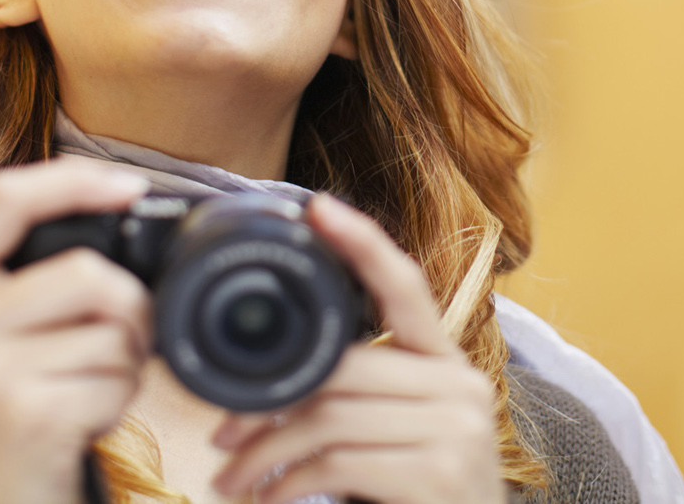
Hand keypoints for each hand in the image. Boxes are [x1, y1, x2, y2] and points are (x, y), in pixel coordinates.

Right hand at [0, 160, 153, 503]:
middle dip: (131, 307)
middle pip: (88, 271)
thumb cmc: (11, 403)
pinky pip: (116, 382)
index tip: (129, 186)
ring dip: (127, 363)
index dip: (72, 180)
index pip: (4, 198)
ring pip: (113, 330)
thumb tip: (119, 204)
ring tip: (91, 386)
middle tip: (121, 343)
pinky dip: (121, 403)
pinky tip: (85, 420)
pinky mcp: (24, 413)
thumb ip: (28, 271)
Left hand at [211, 194, 506, 503]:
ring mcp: (458, 430)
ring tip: (233, 479)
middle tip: (222, 434)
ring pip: (331, 417)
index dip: (363, 243)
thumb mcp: (393, 435)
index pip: (406, 288)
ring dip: (267, 452)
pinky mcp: (441, 475)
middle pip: (343, 367)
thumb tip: (271, 381)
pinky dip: (289, 483)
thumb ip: (357, 395)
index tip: (319, 208)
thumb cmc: (415, 497)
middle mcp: (461, 385)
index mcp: (447, 364)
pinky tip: (270, 498)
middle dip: (268, 403)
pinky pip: (340, 463)